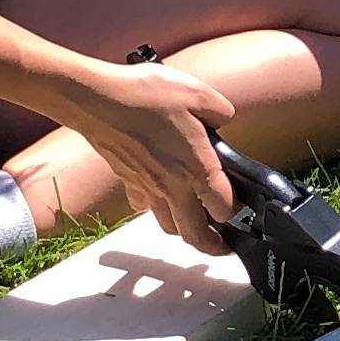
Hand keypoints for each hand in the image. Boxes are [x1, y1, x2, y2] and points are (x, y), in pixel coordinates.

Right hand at [57, 55, 239, 252]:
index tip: (242, 212)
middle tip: (222, 245)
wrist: (97, 100)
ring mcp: (147, 187)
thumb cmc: (146, 96)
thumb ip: (220, 111)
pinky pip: (143, 205)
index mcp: (196, 169)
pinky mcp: (127, 181)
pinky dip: (153, 206)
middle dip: (211, 247)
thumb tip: (222, 120)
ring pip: (168, 225)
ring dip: (183, 229)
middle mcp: (172, 186)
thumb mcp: (198, 93)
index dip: (237, 213)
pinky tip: (158, 192)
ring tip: (193, 221)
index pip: (224, 210)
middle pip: (194, 235)